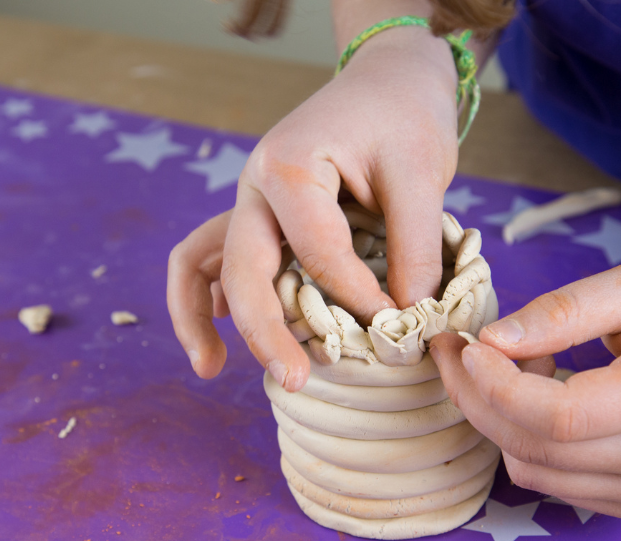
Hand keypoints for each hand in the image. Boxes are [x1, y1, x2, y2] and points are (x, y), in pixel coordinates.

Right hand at [169, 24, 460, 389]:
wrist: (388, 79)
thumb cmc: (403, 116)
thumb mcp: (420, 175)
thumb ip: (414, 251)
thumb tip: (408, 323)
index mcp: (289, 166)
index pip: (318, 253)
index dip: (360, 298)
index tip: (400, 324)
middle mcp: (255, 188)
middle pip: (242, 270)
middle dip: (265, 331)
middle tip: (295, 381)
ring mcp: (251, 203)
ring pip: (202, 263)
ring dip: (200, 317)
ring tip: (211, 369)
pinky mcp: (262, 218)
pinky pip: (214, 259)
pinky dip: (209, 299)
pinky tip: (222, 340)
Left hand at [430, 262, 620, 519]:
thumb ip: (567, 309)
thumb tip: (493, 340)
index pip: (560, 415)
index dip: (498, 384)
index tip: (468, 345)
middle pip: (533, 447)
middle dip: (476, 397)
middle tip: (458, 351)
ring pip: (529, 469)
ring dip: (496, 417)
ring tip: (516, 367)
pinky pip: (546, 480)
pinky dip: (521, 438)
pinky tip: (537, 398)